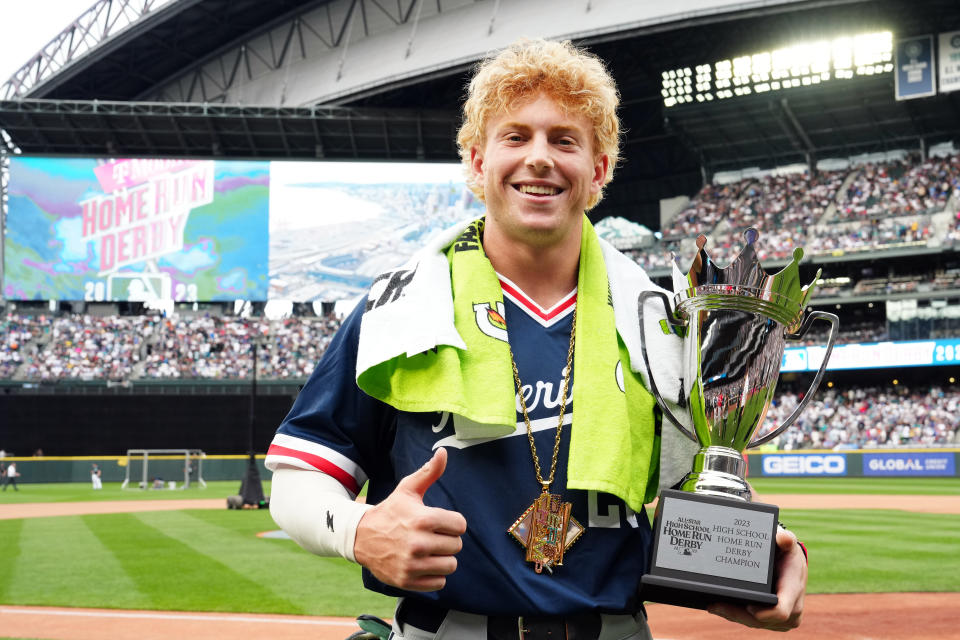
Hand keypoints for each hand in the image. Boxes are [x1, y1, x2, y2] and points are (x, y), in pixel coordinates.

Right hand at [354, 448, 466, 591]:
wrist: (360, 536)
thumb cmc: (390, 511)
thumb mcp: (407, 489)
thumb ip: (429, 472)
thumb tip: (443, 452)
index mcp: (423, 519)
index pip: (460, 525)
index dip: (453, 523)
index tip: (441, 523)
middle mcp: (418, 543)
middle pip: (457, 546)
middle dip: (447, 540)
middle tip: (432, 536)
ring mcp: (412, 564)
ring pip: (450, 565)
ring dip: (443, 558)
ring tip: (429, 550)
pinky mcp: (407, 581)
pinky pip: (438, 583)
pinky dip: (433, 575)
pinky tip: (422, 564)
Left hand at [707, 526, 805, 630]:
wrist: (793, 566)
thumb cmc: (788, 554)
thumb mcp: (788, 544)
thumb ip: (785, 539)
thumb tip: (781, 538)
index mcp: (794, 591)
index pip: (781, 611)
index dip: (764, 613)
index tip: (748, 606)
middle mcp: (792, 610)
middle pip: (761, 621)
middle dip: (738, 614)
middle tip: (714, 605)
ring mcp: (783, 620)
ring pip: (755, 623)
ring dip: (734, 616)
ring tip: (714, 605)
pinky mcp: (773, 622)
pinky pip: (753, 622)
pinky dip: (737, 616)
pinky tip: (721, 608)